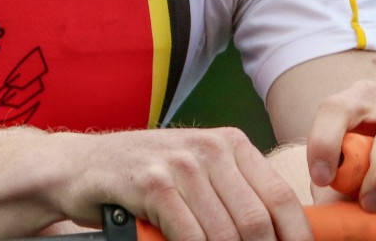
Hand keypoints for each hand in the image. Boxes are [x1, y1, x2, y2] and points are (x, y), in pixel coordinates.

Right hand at [49, 128, 315, 240]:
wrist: (80, 167)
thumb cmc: (145, 179)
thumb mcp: (196, 176)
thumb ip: (235, 197)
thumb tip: (277, 237)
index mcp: (231, 144)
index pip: (282, 198)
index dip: (296, 240)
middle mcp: (210, 147)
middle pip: (256, 222)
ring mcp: (180, 163)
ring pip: (225, 233)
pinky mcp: (151, 182)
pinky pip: (189, 236)